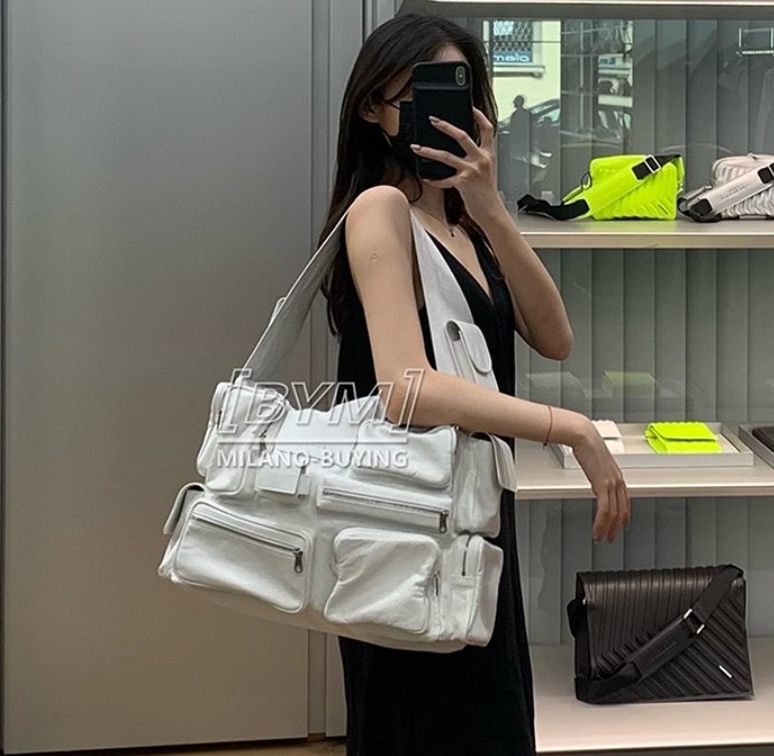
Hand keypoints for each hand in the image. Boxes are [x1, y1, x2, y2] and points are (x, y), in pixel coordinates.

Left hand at [410, 107, 501, 221]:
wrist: (491, 211)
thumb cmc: (487, 193)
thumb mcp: (486, 171)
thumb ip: (476, 159)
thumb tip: (458, 151)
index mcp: (489, 155)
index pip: (487, 129)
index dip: (479, 116)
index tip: (470, 108)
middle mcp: (481, 160)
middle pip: (462, 136)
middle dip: (445, 126)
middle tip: (433, 121)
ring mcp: (471, 170)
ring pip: (446, 155)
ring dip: (428, 151)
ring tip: (417, 147)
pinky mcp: (463, 182)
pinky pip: (443, 179)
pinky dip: (434, 179)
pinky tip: (427, 178)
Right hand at [570, 419, 630, 542]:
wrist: (584, 437)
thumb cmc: (586, 444)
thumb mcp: (594, 460)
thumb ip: (596, 470)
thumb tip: (592, 473)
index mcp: (617, 475)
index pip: (625, 500)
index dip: (624, 515)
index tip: (622, 524)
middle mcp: (617, 481)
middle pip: (621, 510)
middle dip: (616, 526)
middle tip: (611, 537)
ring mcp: (611, 484)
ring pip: (613, 513)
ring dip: (607, 528)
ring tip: (600, 537)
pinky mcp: (602, 486)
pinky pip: (604, 510)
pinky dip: (600, 523)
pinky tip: (596, 529)